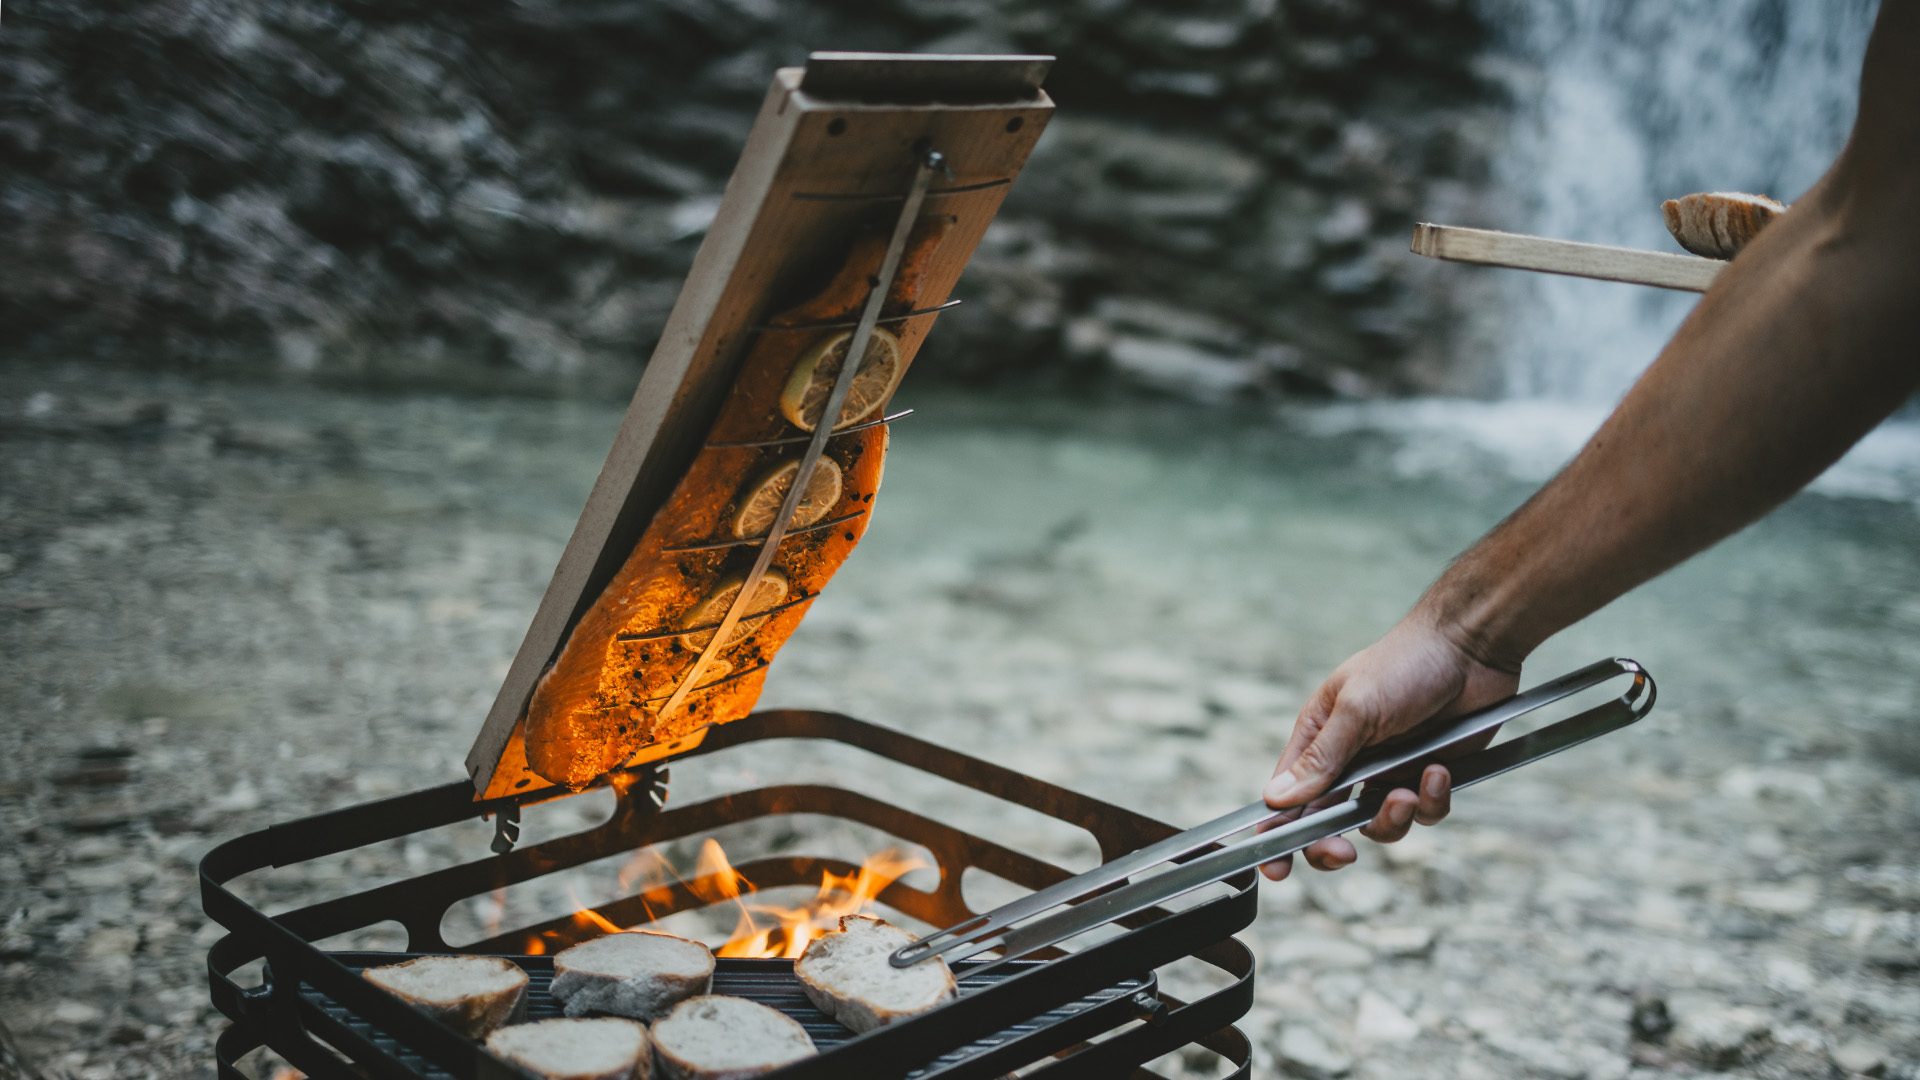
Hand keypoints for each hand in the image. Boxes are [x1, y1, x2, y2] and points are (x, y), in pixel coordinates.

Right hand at [1258, 614, 1518, 880]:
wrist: (1472, 648)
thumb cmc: (1405, 662)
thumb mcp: (1356, 710)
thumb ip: (1321, 759)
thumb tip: (1276, 799)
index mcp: (1318, 738)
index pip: (1287, 796)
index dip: (1277, 835)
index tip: (1277, 869)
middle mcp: (1350, 760)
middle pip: (1328, 823)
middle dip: (1333, 844)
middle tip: (1343, 853)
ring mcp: (1390, 770)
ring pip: (1380, 825)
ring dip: (1393, 818)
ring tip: (1408, 791)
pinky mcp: (1428, 776)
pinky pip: (1425, 812)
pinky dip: (1432, 799)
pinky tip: (1439, 771)